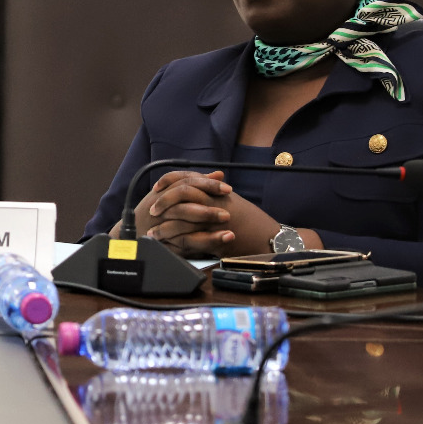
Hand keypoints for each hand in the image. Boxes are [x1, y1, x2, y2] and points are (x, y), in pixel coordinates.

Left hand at [136, 170, 307, 256]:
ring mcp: (216, 219)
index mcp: (217, 191)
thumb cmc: (253, 222)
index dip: (169, 180)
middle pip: (182, 193)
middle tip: (151, 210)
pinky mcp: (216, 237)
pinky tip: (166, 245)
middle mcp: (215, 201)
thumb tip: (200, 190)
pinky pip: (191, 237)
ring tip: (153, 233)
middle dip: (163, 201)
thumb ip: (215, 195)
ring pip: (183, 216)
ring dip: (165, 225)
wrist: (271, 239)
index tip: (156, 187)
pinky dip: (176, 241)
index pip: (188, 178)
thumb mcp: (233, 203)